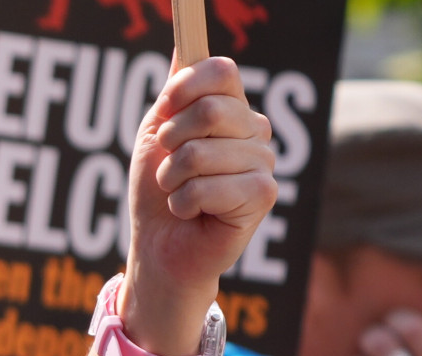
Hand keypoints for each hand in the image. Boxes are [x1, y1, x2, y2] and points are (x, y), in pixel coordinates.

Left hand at [122, 58, 276, 353]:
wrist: (157, 246)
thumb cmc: (157, 191)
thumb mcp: (157, 133)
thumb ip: (176, 91)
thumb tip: (187, 44)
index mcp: (232, 109)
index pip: (220, 71)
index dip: (184, 89)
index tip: (164, 113)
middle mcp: (255, 130)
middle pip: (212, 109)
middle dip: (171, 142)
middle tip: (168, 166)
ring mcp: (263, 161)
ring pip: (201, 153)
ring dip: (172, 179)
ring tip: (178, 193)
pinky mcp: (264, 195)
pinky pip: (208, 187)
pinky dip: (183, 203)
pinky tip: (190, 213)